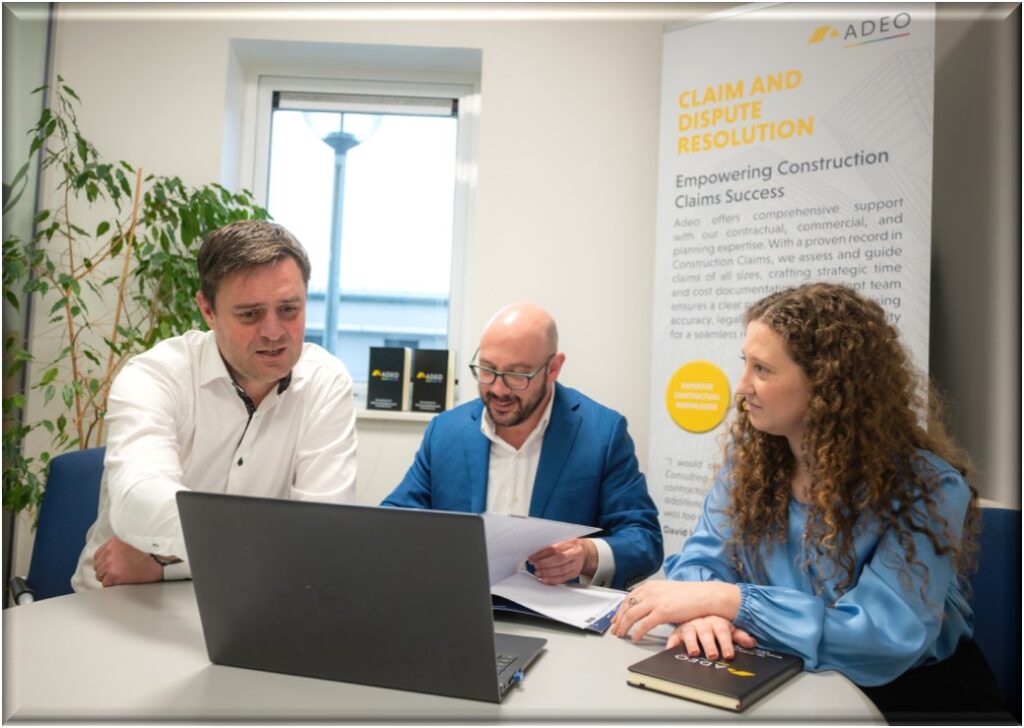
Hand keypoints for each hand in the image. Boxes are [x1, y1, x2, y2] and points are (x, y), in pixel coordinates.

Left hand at [93, 536, 162, 586]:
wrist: (161, 559)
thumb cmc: (152, 551)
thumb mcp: (133, 542)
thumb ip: (120, 547)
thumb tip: (114, 556)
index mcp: (114, 541)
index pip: (99, 555)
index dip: (105, 562)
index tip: (111, 565)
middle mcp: (110, 551)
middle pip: (98, 566)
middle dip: (106, 570)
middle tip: (118, 572)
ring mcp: (111, 563)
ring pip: (100, 575)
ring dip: (108, 577)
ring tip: (121, 577)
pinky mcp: (114, 575)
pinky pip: (106, 584)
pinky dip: (112, 584)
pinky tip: (122, 581)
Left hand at [527, 538, 596, 584]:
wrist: (583, 553)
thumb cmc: (569, 546)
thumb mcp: (562, 541)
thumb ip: (551, 546)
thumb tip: (535, 554)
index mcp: (571, 542)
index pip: (554, 548)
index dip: (541, 554)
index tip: (532, 558)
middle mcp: (576, 553)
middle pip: (559, 559)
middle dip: (544, 564)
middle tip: (535, 566)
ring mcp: (576, 564)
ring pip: (561, 570)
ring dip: (547, 573)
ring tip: (538, 573)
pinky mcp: (575, 574)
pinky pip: (563, 578)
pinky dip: (552, 580)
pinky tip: (545, 579)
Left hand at [610, 579, 740, 641]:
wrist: (705, 596)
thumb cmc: (689, 596)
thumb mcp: (667, 592)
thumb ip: (655, 597)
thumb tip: (646, 607)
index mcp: (650, 586)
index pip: (628, 598)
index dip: (619, 610)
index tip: (615, 619)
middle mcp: (650, 592)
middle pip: (626, 607)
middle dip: (618, 620)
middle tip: (615, 630)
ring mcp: (655, 601)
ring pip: (631, 615)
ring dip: (624, 626)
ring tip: (622, 635)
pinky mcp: (662, 612)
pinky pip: (644, 624)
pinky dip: (637, 632)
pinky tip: (635, 637)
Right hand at [667, 615, 755, 659]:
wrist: (698, 609)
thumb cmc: (715, 623)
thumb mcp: (729, 628)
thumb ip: (740, 635)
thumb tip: (751, 643)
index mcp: (717, 622)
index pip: (723, 632)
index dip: (726, 644)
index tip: (729, 655)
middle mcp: (703, 623)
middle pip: (706, 633)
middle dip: (709, 644)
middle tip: (713, 655)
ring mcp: (689, 626)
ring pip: (690, 633)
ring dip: (692, 643)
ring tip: (694, 652)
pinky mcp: (678, 631)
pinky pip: (673, 636)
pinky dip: (672, 643)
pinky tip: (671, 649)